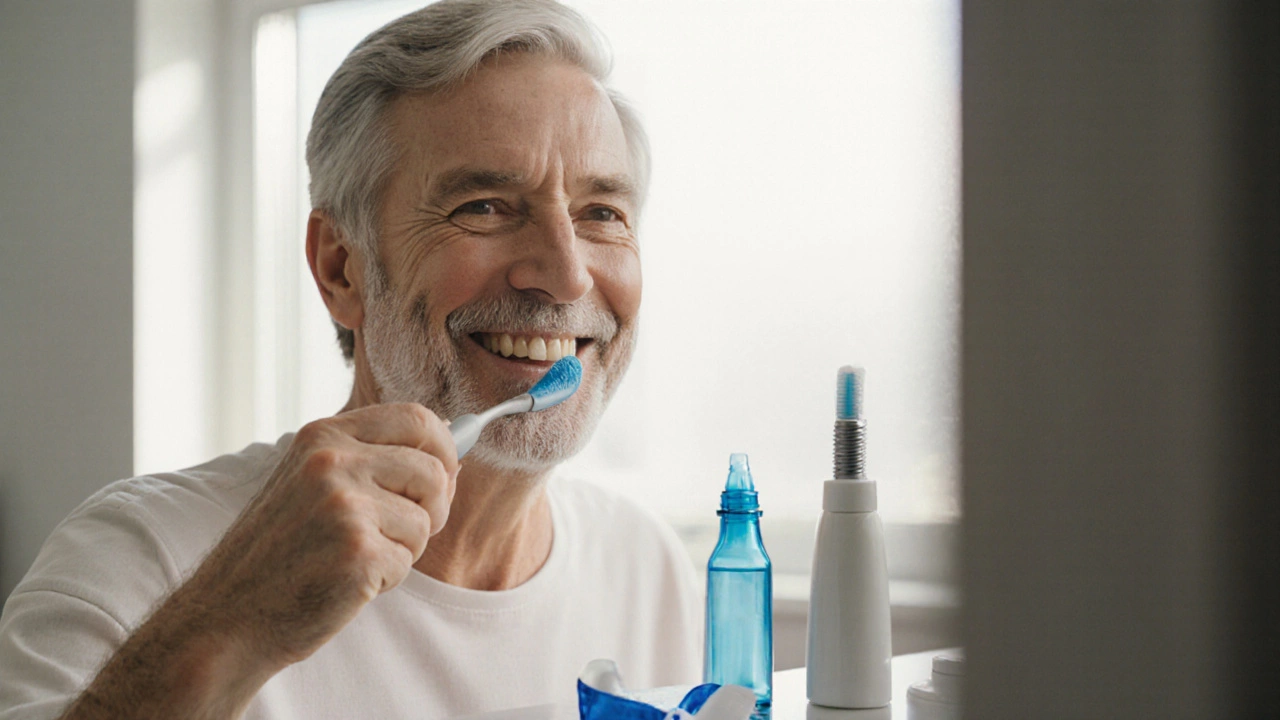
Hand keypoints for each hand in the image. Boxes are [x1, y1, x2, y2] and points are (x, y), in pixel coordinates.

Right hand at [192, 402, 458, 669]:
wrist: (226, 616)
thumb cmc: (278, 552)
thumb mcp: (312, 482)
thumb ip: (371, 457)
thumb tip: (454, 443)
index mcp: (323, 437)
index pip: (416, 418)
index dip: (444, 448)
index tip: (444, 475)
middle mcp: (332, 462)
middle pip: (434, 470)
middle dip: (434, 507)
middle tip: (401, 532)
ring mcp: (344, 505)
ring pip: (426, 520)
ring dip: (404, 548)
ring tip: (356, 557)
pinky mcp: (357, 551)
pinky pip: (408, 561)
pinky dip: (387, 579)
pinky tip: (346, 582)